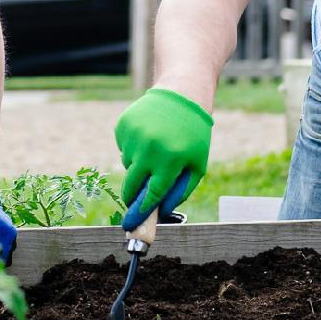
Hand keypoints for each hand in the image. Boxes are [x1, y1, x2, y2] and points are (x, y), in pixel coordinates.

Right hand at [114, 87, 212, 229]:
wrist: (181, 95)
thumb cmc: (193, 135)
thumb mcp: (197, 164)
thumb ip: (181, 190)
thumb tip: (160, 212)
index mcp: (171, 159)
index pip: (152, 194)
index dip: (141, 211)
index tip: (131, 224)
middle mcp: (150, 148)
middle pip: (131, 184)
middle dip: (130, 196)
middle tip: (132, 198)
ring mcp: (135, 135)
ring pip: (128, 165)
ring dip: (138, 165)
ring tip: (154, 149)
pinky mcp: (124, 125)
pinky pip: (123, 147)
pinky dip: (132, 147)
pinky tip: (147, 136)